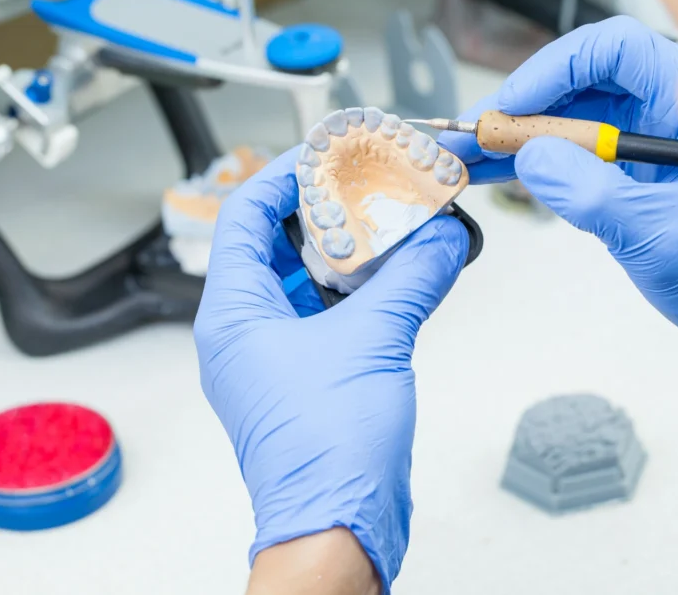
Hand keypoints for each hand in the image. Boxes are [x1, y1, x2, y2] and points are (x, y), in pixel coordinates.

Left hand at [194, 148, 468, 591]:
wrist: (339, 524)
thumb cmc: (325, 453)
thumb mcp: (374, 341)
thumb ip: (412, 278)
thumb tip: (443, 237)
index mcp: (234, 313)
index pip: (247, 214)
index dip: (286, 175)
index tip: (330, 154)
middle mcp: (247, 330)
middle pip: (278, 242)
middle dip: (328, 210)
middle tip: (372, 184)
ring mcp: (277, 355)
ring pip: (308, 278)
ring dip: (350, 251)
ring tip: (392, 222)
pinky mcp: (310, 375)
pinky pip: (331, 314)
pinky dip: (364, 290)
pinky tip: (402, 274)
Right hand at [442, 16, 677, 381]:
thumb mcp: (660, 236)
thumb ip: (594, 194)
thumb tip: (533, 158)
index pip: (614, 51)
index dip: (555, 69)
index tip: (514, 105)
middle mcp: (663, 113)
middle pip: (579, 83)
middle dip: (521, 107)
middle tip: (473, 134)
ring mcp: (642, 144)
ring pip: (568, 119)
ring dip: (517, 136)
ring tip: (468, 154)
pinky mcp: (625, 175)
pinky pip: (572, 155)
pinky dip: (532, 163)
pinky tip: (495, 171)